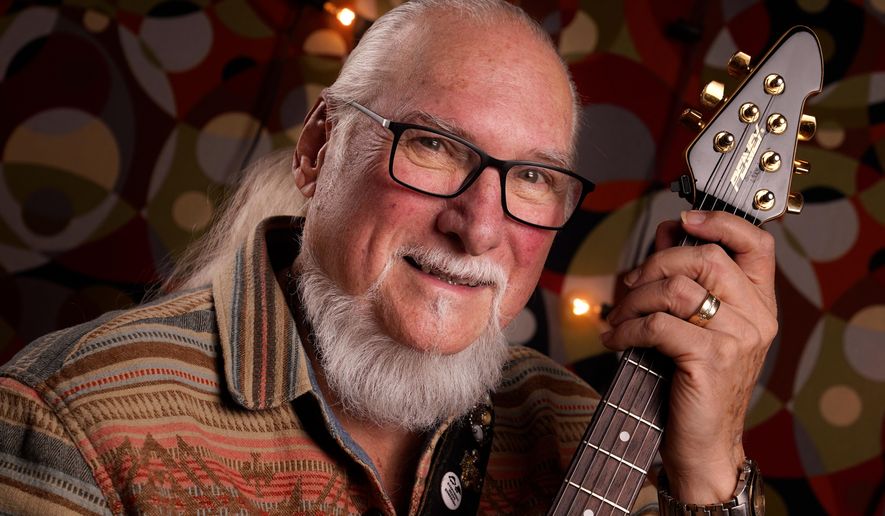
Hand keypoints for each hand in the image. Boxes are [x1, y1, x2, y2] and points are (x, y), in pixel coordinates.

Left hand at [601, 210, 776, 503]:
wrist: (704, 444)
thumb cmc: (695, 383)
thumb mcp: (697, 326)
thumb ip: (687, 279)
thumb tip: (667, 231)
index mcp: (760, 305)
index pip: (757, 244)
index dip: (720, 222)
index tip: (684, 220)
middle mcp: (757, 318)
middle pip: (705, 258)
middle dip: (654, 264)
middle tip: (629, 286)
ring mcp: (737, 339)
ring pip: (675, 288)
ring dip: (633, 300)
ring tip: (617, 319)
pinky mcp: (711, 360)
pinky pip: (658, 325)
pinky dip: (627, 329)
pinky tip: (616, 340)